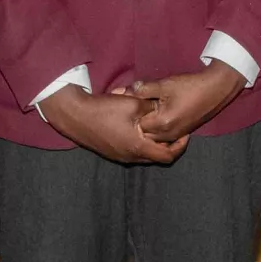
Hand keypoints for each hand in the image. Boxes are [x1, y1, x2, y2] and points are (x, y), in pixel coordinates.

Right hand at [39, 85, 181, 164]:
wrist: (75, 114)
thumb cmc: (105, 109)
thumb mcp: (134, 104)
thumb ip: (153, 109)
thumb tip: (163, 110)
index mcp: (138, 148)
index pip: (168, 156)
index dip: (181, 146)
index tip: (185, 134)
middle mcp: (130, 157)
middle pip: (157, 156)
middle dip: (168, 144)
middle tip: (174, 130)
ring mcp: (119, 156)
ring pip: (144, 154)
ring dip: (152, 142)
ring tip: (156, 126)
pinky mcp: (111, 152)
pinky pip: (132, 151)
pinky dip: (140, 142)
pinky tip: (138, 126)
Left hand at [131, 62, 246, 143]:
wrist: (216, 89)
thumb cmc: (191, 86)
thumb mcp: (165, 85)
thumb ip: (143, 89)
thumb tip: (126, 91)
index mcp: (162, 123)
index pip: (136, 125)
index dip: (131, 115)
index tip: (129, 104)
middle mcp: (168, 134)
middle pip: (143, 135)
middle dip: (137, 124)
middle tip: (134, 109)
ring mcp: (176, 136)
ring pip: (153, 138)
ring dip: (147, 128)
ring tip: (145, 113)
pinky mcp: (182, 134)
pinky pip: (163, 137)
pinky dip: (157, 130)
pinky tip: (157, 117)